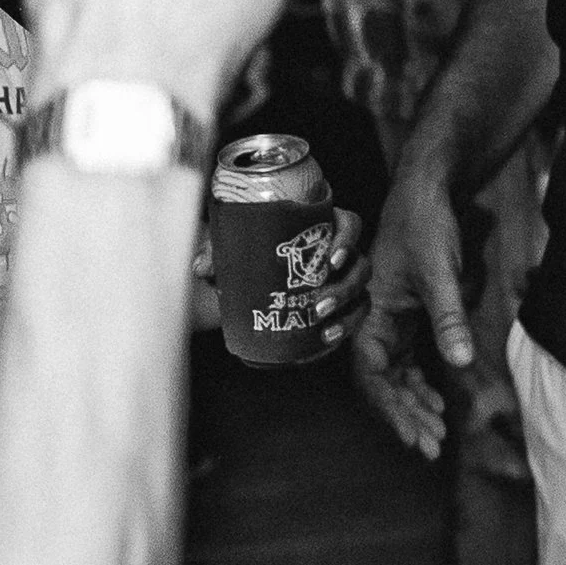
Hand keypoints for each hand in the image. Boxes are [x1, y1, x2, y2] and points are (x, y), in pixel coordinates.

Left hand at [187, 212, 365, 347]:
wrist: (251, 284)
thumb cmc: (251, 255)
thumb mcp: (235, 250)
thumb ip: (218, 252)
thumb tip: (203, 267)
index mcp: (321, 228)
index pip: (350, 225)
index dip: (348, 240)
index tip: (332, 258)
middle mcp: (338, 253)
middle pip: (360, 264)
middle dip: (344, 287)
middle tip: (318, 305)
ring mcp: (343, 281)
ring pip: (362, 292)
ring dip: (348, 311)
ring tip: (323, 326)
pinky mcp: (341, 306)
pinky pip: (355, 316)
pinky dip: (344, 328)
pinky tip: (325, 340)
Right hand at [348, 135, 470, 461]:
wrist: (429, 189)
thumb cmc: (427, 224)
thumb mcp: (441, 273)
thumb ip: (450, 318)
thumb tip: (462, 363)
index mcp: (372, 312)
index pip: (373, 374)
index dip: (391, 408)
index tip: (414, 434)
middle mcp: (375, 320)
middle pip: (384, 382)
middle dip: (406, 415)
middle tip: (431, 446)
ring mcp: (390, 320)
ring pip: (396, 375)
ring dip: (414, 404)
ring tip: (437, 433)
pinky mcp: (406, 316)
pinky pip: (407, 361)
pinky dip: (420, 383)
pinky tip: (437, 401)